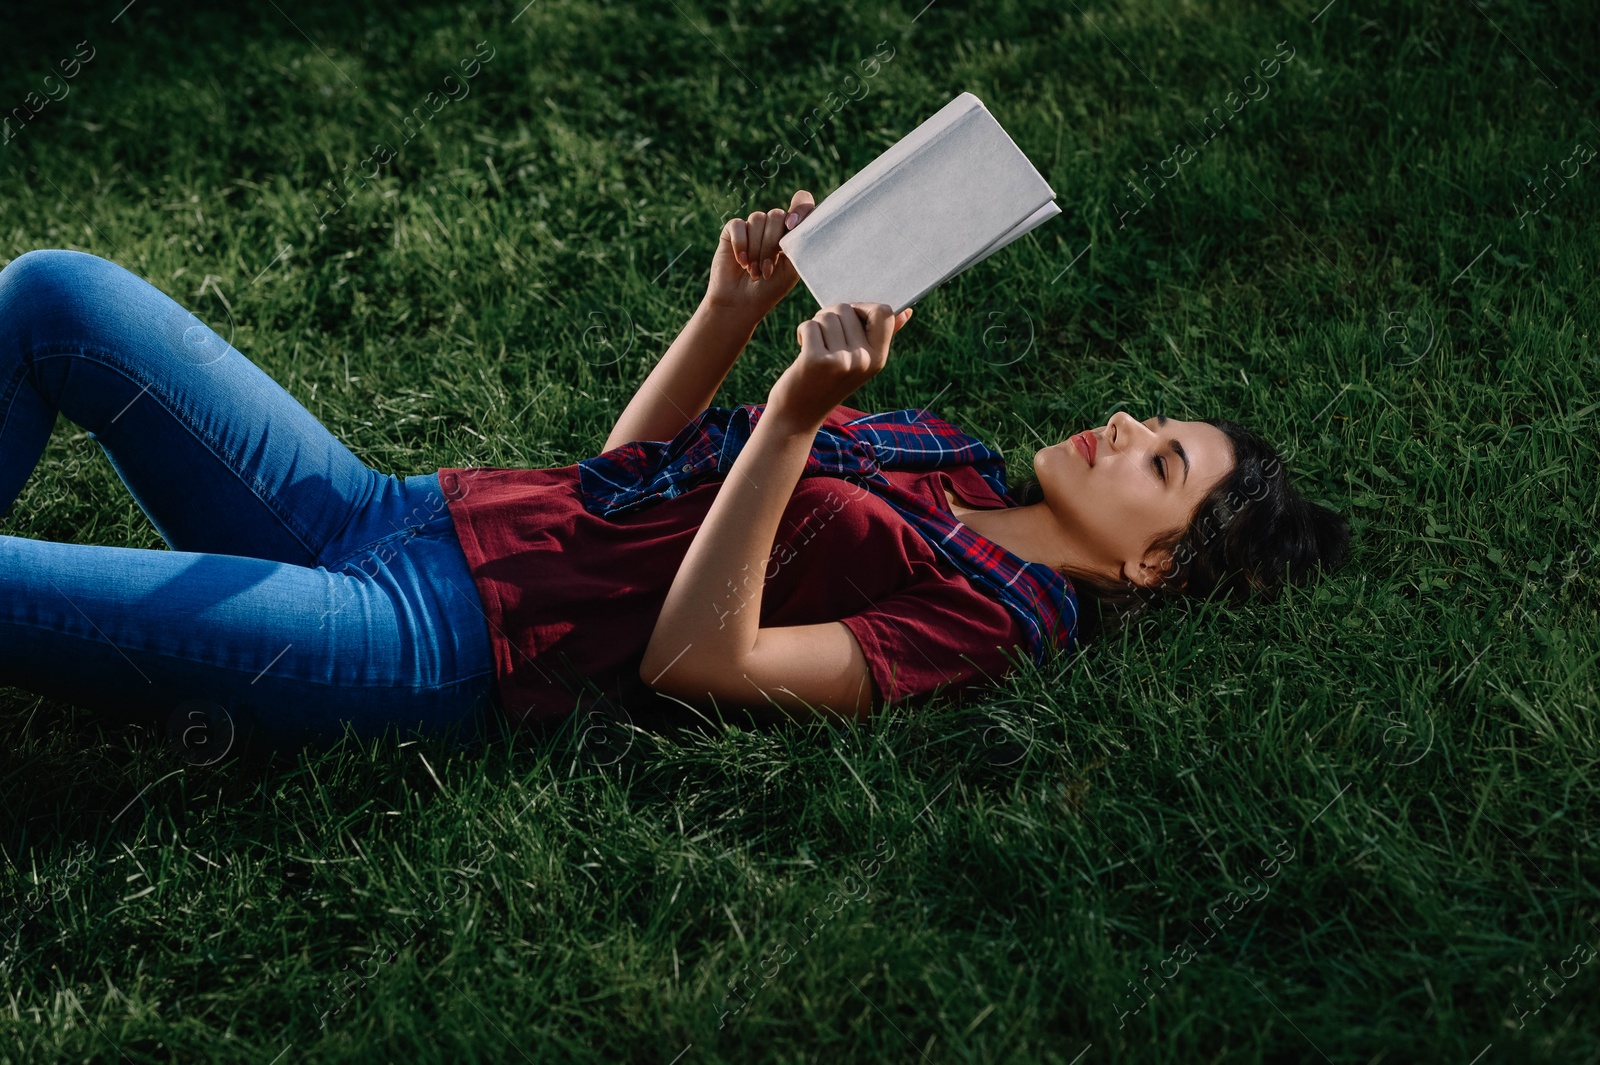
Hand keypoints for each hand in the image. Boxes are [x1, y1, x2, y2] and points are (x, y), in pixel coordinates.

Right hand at [705, 190, 817, 321]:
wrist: (741, 303)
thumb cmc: (769, 288)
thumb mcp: (792, 268)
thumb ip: (799, 243)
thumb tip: (796, 219)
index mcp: (791, 233)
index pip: (801, 203)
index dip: (799, 208)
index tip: (792, 226)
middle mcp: (772, 227)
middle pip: (776, 215)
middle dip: (772, 245)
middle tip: (767, 270)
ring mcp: (752, 227)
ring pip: (757, 219)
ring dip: (756, 250)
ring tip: (754, 271)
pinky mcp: (732, 231)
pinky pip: (738, 225)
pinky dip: (741, 245)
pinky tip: (741, 262)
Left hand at [765, 302, 912, 428]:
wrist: (800, 414)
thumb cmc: (829, 381)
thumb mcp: (860, 362)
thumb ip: (881, 337)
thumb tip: (905, 312)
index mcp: (879, 359)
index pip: (884, 313)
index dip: (862, 308)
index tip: (849, 320)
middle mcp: (863, 360)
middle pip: (848, 309)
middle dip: (831, 316)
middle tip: (825, 338)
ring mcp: (841, 361)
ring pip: (827, 315)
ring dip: (816, 324)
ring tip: (815, 345)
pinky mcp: (815, 360)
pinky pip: (809, 325)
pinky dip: (802, 332)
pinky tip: (803, 349)